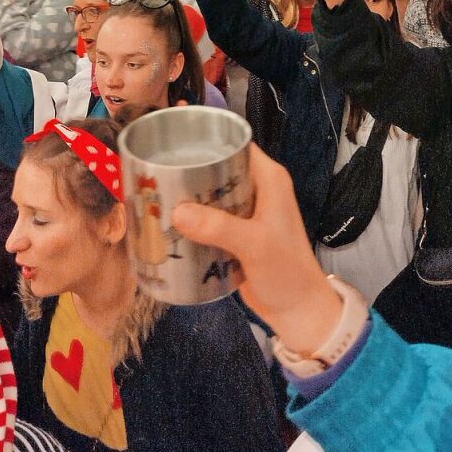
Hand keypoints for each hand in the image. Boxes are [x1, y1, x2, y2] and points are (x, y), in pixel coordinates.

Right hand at [172, 144, 343, 354]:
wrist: (297, 311)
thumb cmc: (285, 271)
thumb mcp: (254, 244)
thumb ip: (219, 227)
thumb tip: (177, 211)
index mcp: (269, 179)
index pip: (236, 144)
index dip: (208, 140)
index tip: (174, 144)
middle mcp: (257, 189)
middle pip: (218, 167)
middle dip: (189, 170)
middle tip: (155, 174)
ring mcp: (245, 212)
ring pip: (211, 193)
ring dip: (187, 197)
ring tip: (154, 196)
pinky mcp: (235, 233)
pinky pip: (209, 217)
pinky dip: (192, 219)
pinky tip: (167, 223)